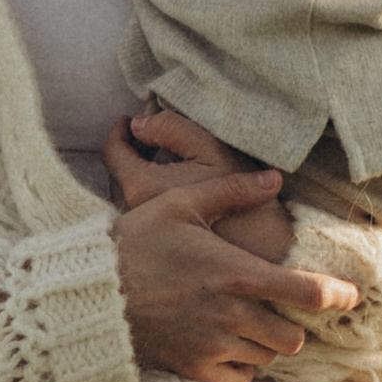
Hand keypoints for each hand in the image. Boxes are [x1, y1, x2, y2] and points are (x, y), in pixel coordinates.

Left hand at [109, 107, 297, 262]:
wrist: (269, 260)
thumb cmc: (243, 202)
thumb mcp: (213, 151)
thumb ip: (172, 129)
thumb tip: (139, 124)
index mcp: (140, 187)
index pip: (112, 151)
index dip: (119, 131)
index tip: (130, 121)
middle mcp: (133, 216)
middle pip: (118, 175)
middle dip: (131, 153)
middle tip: (147, 138)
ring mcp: (143, 238)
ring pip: (128, 199)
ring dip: (140, 177)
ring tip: (161, 163)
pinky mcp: (158, 253)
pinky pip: (143, 219)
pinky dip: (150, 200)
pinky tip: (174, 195)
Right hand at [114, 171, 356, 381]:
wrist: (88, 294)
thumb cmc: (134, 243)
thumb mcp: (180, 204)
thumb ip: (231, 191)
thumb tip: (274, 179)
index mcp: (236, 273)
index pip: (305, 292)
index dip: (337, 297)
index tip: (349, 298)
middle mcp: (232, 316)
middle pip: (292, 338)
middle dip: (291, 325)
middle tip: (274, 311)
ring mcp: (213, 347)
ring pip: (266, 359)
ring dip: (265, 346)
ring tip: (246, 327)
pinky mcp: (194, 369)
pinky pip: (239, 381)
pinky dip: (242, 370)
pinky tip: (227, 351)